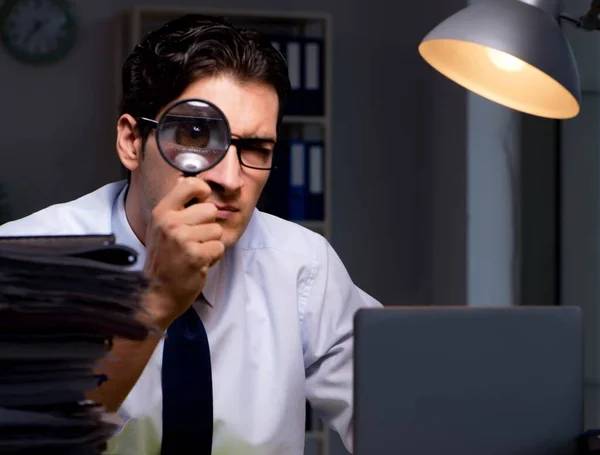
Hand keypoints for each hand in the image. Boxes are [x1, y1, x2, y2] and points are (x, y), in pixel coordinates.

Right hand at [142, 177, 224, 328]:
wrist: (157, 292)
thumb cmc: (165, 258)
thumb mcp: (162, 226)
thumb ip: (178, 207)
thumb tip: (200, 185)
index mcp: (162, 211)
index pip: (190, 184)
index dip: (203, 192)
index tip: (201, 202)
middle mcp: (170, 222)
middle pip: (210, 210)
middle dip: (208, 226)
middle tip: (194, 240)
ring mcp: (182, 239)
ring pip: (217, 230)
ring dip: (211, 243)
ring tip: (195, 252)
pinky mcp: (195, 255)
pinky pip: (219, 247)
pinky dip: (213, 257)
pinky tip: (199, 263)